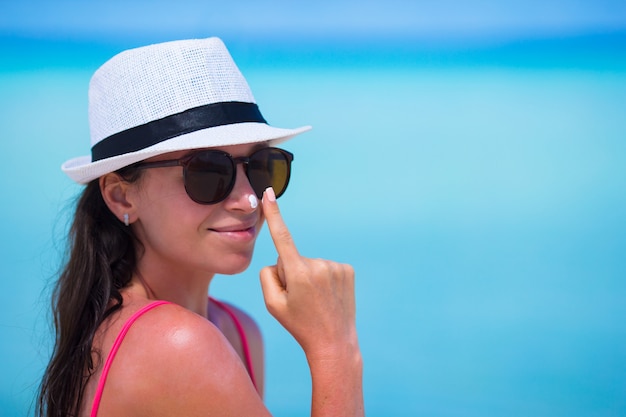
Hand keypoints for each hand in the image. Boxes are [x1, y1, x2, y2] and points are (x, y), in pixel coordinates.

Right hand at [259, 187, 357, 358]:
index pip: (282, 237)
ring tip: (316, 301)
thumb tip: (279, 259)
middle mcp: (318, 265)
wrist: (333, 343)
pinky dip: (324, 279)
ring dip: (309, 278)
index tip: (269, 193)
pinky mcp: (347, 270)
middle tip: (302, 300)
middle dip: (292, 275)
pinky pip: (325, 267)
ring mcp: (336, 266)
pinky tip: (328, 296)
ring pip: (310, 264)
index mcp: (298, 273)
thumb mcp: (272, 304)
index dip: (274, 214)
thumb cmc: (299, 324)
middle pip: (292, 260)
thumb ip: (267, 276)